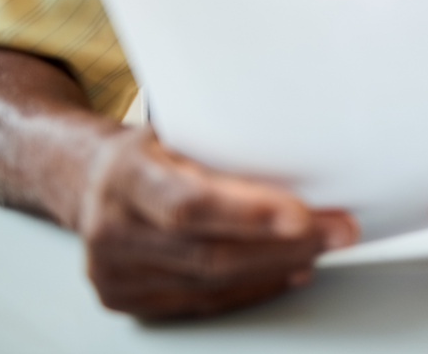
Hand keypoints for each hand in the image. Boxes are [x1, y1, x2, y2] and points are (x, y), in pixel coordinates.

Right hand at [78, 126, 357, 317]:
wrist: (88, 180)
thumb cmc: (149, 149)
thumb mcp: (175, 126)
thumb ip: (223, 138)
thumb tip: (309, 132)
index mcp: (126, 176)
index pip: (190, 203)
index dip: (248, 214)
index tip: (302, 214)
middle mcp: (113, 228)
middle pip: (210, 251)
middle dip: (285, 244)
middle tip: (339, 229)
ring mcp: (114, 271)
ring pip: (212, 282)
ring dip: (278, 266)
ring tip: (323, 246)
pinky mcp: (126, 299)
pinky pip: (202, 302)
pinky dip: (252, 287)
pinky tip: (288, 269)